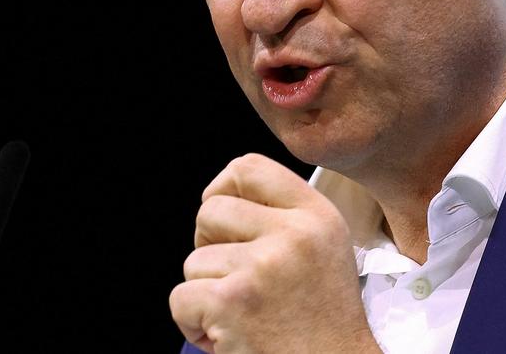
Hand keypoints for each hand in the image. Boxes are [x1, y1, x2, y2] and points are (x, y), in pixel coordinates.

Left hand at [170, 153, 380, 353]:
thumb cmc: (324, 324)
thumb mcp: (325, 250)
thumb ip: (285, 217)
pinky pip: (180, 298)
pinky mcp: (232, 302)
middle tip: (232, 279)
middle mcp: (293, 234)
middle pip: (210, 211)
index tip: (221, 220)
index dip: (221, 188)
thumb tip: (224, 194)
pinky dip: (192, 324)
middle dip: (208, 246)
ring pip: (193, 261)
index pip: (249, 167)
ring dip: (206, 294)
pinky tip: (226, 337)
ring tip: (241, 317)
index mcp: (317, 216)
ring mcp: (262, 267)